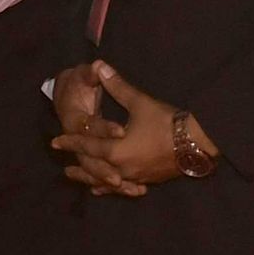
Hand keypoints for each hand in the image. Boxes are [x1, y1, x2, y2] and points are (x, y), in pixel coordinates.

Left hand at [50, 61, 181, 194]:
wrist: (198, 143)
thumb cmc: (167, 123)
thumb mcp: (140, 103)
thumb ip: (118, 87)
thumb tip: (101, 67)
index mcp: (116, 150)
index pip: (87, 146)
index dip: (71, 142)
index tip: (55, 142)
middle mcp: (122, 168)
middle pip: (94, 170)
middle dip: (79, 168)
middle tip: (65, 169)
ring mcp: (136, 177)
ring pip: (109, 182)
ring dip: (94, 181)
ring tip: (84, 183)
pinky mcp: (148, 180)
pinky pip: (125, 187)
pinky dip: (114, 187)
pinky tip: (113, 187)